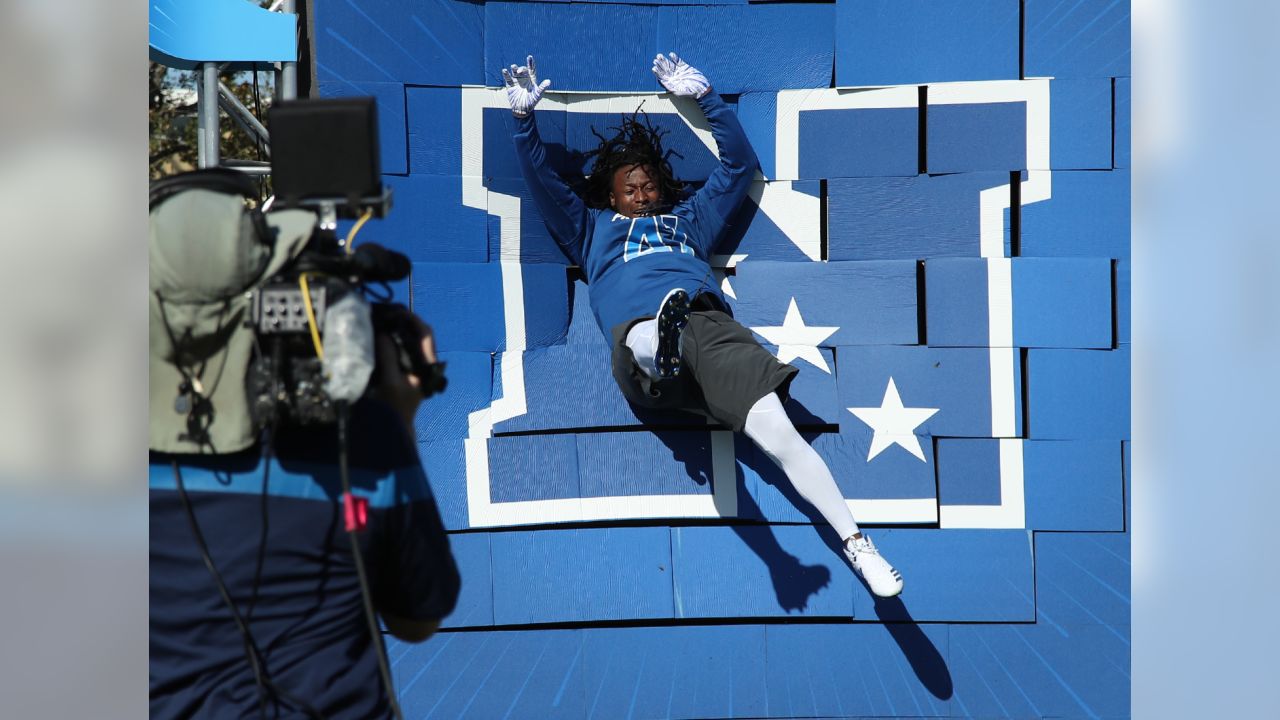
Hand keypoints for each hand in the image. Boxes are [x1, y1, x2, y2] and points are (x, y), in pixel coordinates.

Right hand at [372, 314, 436, 433]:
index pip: (426, 334)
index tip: (397, 311)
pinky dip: (389, 339)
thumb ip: (389, 357)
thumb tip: (383, 334)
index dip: (413, 319)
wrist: (393, 429)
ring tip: (380, 318)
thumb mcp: (391, 382)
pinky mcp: (403, 370)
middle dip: (403, 321)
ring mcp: (413, 366)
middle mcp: (423, 363)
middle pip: (417, 334)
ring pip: (408, 340)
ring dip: (396, 329)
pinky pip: (398, 349)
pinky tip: (377, 334)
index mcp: (426, 365)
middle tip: (385, 311)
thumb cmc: (394, 408)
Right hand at [501, 55, 550, 116]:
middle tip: (520, 71)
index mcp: (531, 79)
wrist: (522, 109)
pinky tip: (504, 70)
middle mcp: (524, 78)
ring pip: (515, 72)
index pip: (531, 69)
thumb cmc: (532, 102)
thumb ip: (542, 88)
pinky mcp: (510, 85)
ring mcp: (517, 81)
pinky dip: (506, 74)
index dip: (530, 62)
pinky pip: (508, 78)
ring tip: (513, 66)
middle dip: (521, 69)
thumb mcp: (538, 94)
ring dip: (514, 68)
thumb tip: (549, 81)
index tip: (529, 56)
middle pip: (523, 70)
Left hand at [652, 52, 709, 97]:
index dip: (658, 72)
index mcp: (671, 83)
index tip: (654, 67)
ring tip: (660, 56)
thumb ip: (671, 87)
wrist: (702, 90)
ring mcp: (679, 71)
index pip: (662, 76)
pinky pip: (679, 61)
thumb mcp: (680, 92)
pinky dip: (675, 58)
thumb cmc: (691, 93)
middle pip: (665, 69)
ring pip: (670, 65)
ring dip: (665, 60)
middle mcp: (674, 77)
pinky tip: (671, 54)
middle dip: (660, 64)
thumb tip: (663, 82)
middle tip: (656, 59)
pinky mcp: (686, 67)